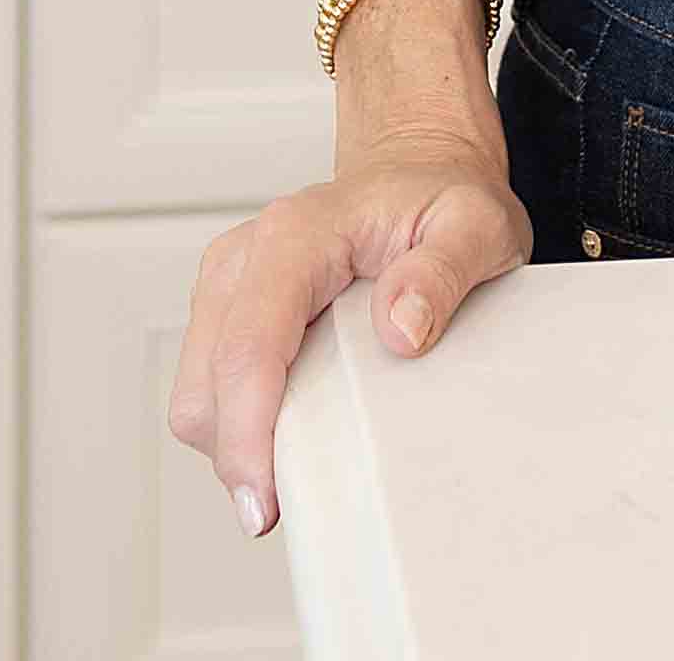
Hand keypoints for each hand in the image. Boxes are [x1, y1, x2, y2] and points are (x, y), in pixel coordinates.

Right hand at [168, 126, 533, 538]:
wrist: (418, 172)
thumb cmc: (443, 200)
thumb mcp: (476, 226)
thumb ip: (444, 270)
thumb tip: (401, 330)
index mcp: (297, 233)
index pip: (250, 344)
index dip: (248, 432)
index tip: (265, 501)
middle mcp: (247, 254)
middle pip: (208, 382)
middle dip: (239, 453)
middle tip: (295, 498)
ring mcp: (229, 283)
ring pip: (197, 395)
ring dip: (235, 442)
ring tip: (303, 459)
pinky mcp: (226, 309)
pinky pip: (209, 389)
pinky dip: (238, 425)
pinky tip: (293, 428)